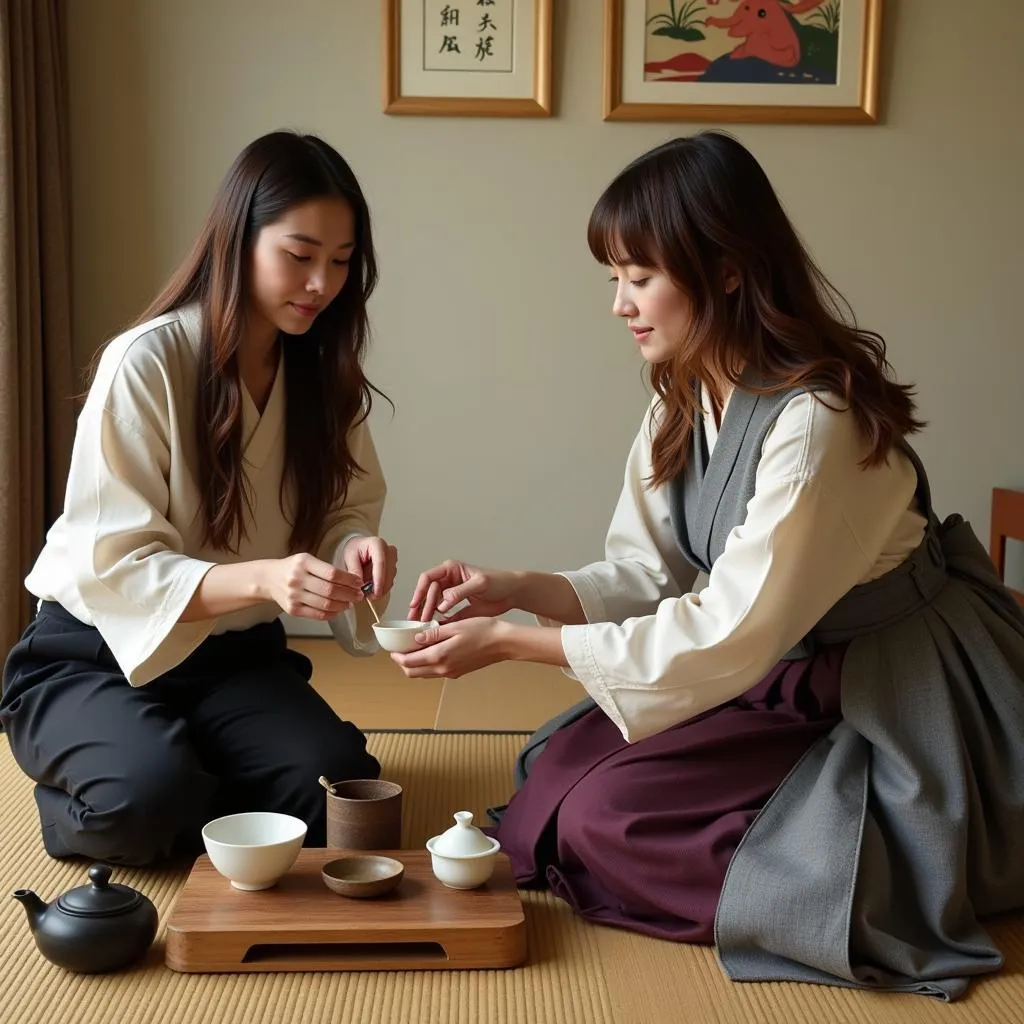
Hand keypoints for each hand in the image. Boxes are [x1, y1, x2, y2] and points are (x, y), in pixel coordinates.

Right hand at [261, 553, 364, 619]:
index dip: (349, 580)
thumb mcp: (307, 560)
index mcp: (303, 563)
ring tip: (350, 603)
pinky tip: (338, 609)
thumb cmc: (293, 568)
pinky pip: (317, 615)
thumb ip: (326, 569)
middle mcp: (297, 579)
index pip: (332, 573)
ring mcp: (294, 596)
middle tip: (359, 595)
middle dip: (349, 594)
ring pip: (325, 604)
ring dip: (342, 605)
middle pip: (330, 590)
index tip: (359, 583)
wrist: (269, 579)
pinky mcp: (292, 609)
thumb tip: (352, 582)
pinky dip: (331, 614)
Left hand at [341, 535, 398, 599]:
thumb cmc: (355, 549)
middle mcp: (389, 550)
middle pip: (388, 572)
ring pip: (390, 578)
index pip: (381, 563)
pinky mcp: (394, 567)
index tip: (376, 592)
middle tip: (368, 596)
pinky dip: (381, 587)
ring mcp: (393, 559)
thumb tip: (360, 585)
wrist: (359, 547)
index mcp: (378, 544)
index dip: (379, 579)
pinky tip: (372, 588)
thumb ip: (354, 570)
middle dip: (379, 587)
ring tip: (366, 590)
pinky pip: (389, 581)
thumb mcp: (350, 557)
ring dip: (379, 587)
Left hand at [390, 618, 507, 677]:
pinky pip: (436, 672)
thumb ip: (433, 634)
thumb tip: (415, 638)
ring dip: (415, 664)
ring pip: (424, 674)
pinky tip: (431, 650)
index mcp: (440, 656)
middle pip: (413, 672)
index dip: (397, 656)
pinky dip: (427, 664)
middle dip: (403, 663)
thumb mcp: (455, 626)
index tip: (392, 649)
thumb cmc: (482, 630)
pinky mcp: (458, 672)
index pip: (409, 662)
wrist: (503, 643)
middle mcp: (443, 669)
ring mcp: (451, 673)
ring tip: (414, 649)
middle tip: (400, 650)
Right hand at [408, 560, 519, 621]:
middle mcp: (448, 579)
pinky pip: (441, 612)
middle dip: (421, 605)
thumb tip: (442, 603)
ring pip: (432, 603)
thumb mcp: (480, 584)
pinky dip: (436, 620)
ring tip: (420, 626)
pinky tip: (433, 628)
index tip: (415, 604)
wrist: (512, 592)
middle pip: (427, 592)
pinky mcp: (456, 605)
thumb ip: (460, 592)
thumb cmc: (499, 581)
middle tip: (416, 620)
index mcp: (451, 569)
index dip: (419, 591)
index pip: (428, 578)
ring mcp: (451, 593)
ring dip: (426, 614)